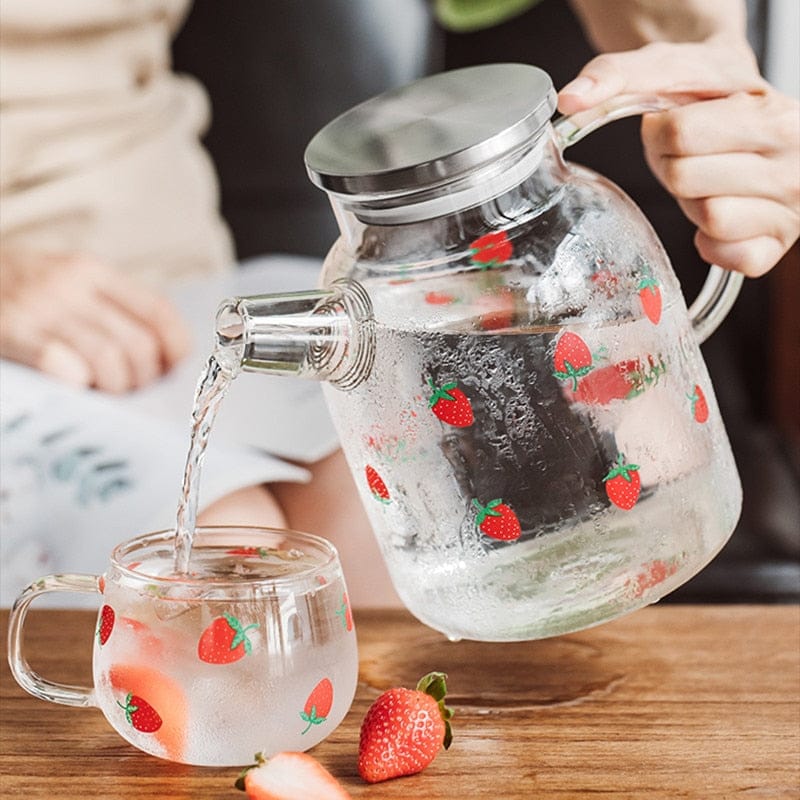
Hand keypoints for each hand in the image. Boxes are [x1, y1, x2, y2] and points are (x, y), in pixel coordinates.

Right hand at [0, 252, 190, 391]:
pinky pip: (60, 364)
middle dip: (143, 378)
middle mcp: (70, 285)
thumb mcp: (68, 282)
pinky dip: (76, 381)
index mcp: (93, 271)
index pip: (158, 311)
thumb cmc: (20, 289)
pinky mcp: (10, 330)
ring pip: (107, 359)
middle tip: (129, 388)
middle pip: (137, 344)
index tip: (169, 368)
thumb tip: (162, 354)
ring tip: (103, 391)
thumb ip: (110, 307)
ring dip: (114, 387)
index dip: (175, 348)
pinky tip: (74, 385)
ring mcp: (39, 308)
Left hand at [558, 37, 799, 276]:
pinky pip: (722, 254)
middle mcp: (794, 164)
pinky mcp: (771, 248)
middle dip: (672, 168)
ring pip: (708, 218)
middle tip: (691, 156)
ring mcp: (789, 209)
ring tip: (708, 182)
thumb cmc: (709, 94)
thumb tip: (569, 100)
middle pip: (686, 179)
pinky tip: (718, 214)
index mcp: (775, 115)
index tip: (678, 125)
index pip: (680, 133)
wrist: (749, 109)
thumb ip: (617, 75)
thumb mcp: (670, 68)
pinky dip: (708, 241)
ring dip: (692, 203)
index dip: (661, 133)